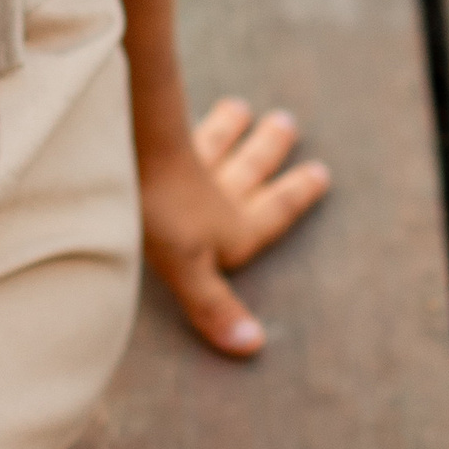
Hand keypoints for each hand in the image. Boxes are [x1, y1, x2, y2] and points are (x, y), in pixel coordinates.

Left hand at [141, 98, 329, 358]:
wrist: (128, 158)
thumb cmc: (161, 218)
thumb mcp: (189, 270)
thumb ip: (214, 307)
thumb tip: (251, 345)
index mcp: (233, 226)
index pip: (274, 210)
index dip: (296, 194)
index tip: (320, 173)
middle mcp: (217, 191)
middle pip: (249, 167)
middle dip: (268, 149)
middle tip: (286, 122)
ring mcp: (185, 160)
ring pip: (214, 142)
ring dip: (228, 127)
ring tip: (239, 108)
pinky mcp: (154, 139)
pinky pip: (175, 125)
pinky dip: (180, 115)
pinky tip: (174, 103)